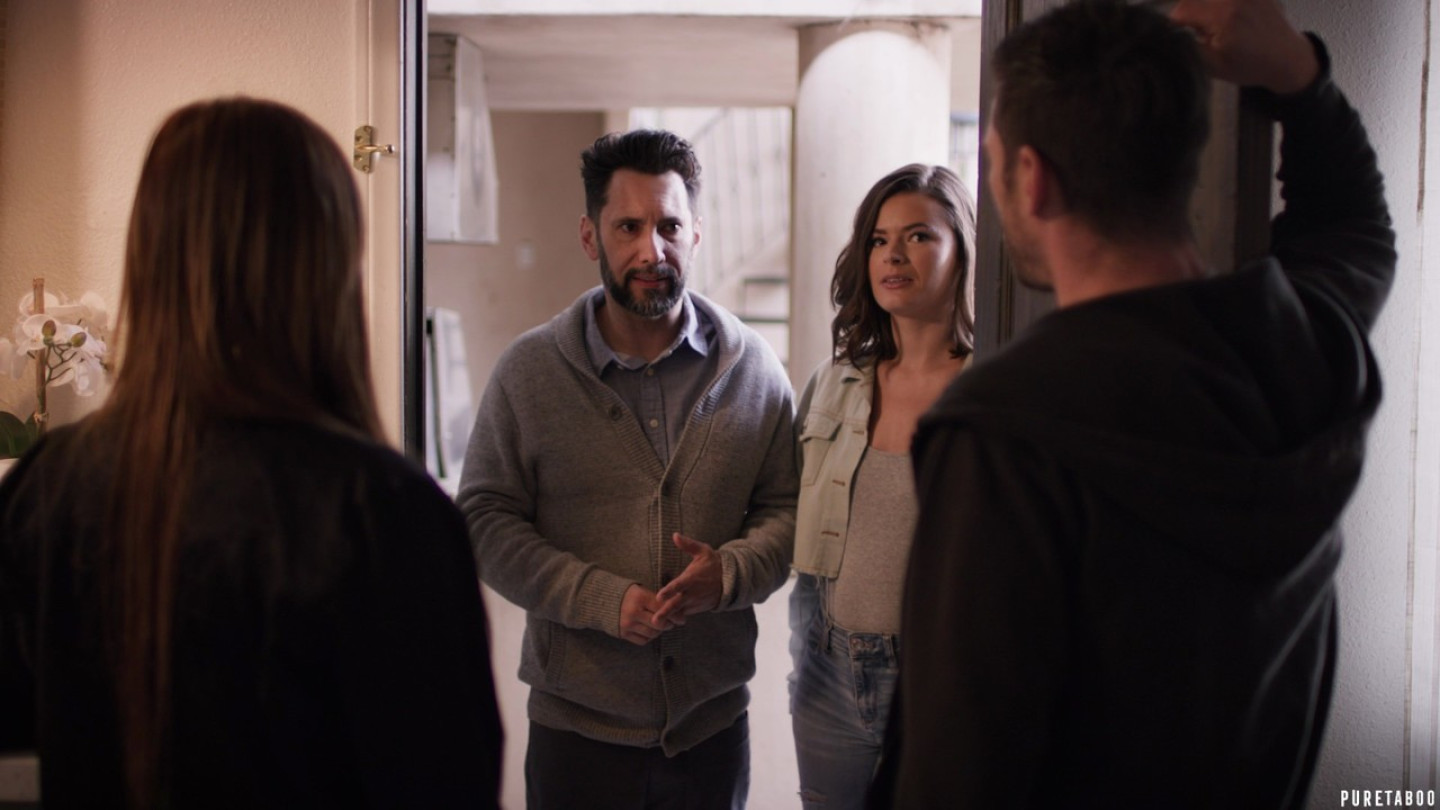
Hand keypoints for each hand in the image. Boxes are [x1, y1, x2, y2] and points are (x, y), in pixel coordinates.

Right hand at [619, 584, 679, 645]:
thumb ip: (657, 601)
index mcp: (640, 597)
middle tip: (671, 623)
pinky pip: (643, 640)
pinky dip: (649, 637)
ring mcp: (627, 624)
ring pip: (652, 634)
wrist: (603, 600)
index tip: (682, 619)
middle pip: (659, 624)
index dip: (674, 615)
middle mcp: (633, 612)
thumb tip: (677, 612)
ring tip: (660, 626)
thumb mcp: (642, 591)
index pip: (662, 609)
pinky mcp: (623, 633)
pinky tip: (649, 630)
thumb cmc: (628, 594)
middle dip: (668, 625)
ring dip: (659, 631)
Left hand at [653, 533, 722, 625]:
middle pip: (677, 604)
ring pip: (680, 612)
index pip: (679, 585)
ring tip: (655, 625)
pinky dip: (675, 618)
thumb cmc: (713, 563)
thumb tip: (675, 535)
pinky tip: (663, 623)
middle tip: (654, 621)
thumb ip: (688, 545)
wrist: (730, 580)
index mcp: (692, 578)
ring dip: (668, 618)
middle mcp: (692, 593)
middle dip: (665, 612)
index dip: (669, 591)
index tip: (659, 596)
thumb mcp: (703, 551)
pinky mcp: (696, 609)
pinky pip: (684, 614)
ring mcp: (695, 602)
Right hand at [1170, 0, 1319, 93]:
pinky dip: (1220, 5)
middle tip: (1202, 34)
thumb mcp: (1213, 66)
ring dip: (1205, 8)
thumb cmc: (1250, 66)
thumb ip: (1188, 48)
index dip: (1175, 25)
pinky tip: (1233, 19)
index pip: (1181, 10)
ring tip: (1217, 26)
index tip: (1181, 38)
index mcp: (1222, 17)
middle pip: (1193, 0)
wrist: (1287, 58)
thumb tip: (1168, 36)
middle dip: (1191, 16)